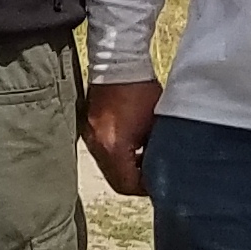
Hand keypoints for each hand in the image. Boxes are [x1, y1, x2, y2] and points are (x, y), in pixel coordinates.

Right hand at [81, 78, 159, 198]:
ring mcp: (89, 136)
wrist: (116, 62)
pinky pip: (103, 152)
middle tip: (154, 173)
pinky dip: (117, 155)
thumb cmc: (140, 90)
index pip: (128, 184)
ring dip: (126, 168)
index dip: (146, 187)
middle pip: (115, 180)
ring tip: (145, 157)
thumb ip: (158, 151)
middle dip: (136, 180)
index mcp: (113, 147)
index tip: (161, 181)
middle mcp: (96, 146)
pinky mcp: (88, 127)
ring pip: (108, 167)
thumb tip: (162, 167)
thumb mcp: (156, 124)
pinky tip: (132, 144)